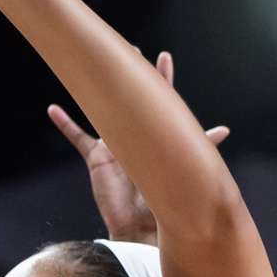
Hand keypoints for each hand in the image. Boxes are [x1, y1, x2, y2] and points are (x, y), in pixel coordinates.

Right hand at [51, 51, 227, 245]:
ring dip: (96, 90)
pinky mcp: (96, 158)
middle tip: (131, 48)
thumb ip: (201, 147)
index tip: (164, 57)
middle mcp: (134, 135)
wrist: (144, 227)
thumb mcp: (186, 169)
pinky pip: (77, 138)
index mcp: (156, 136)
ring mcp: (114, 144)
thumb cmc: (167, 200)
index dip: (162, 78)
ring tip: (90, 65)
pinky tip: (53, 110)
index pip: (160, 100)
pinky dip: (65, 124)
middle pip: (130, 97)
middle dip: (130, 73)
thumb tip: (223, 130)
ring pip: (102, 110)